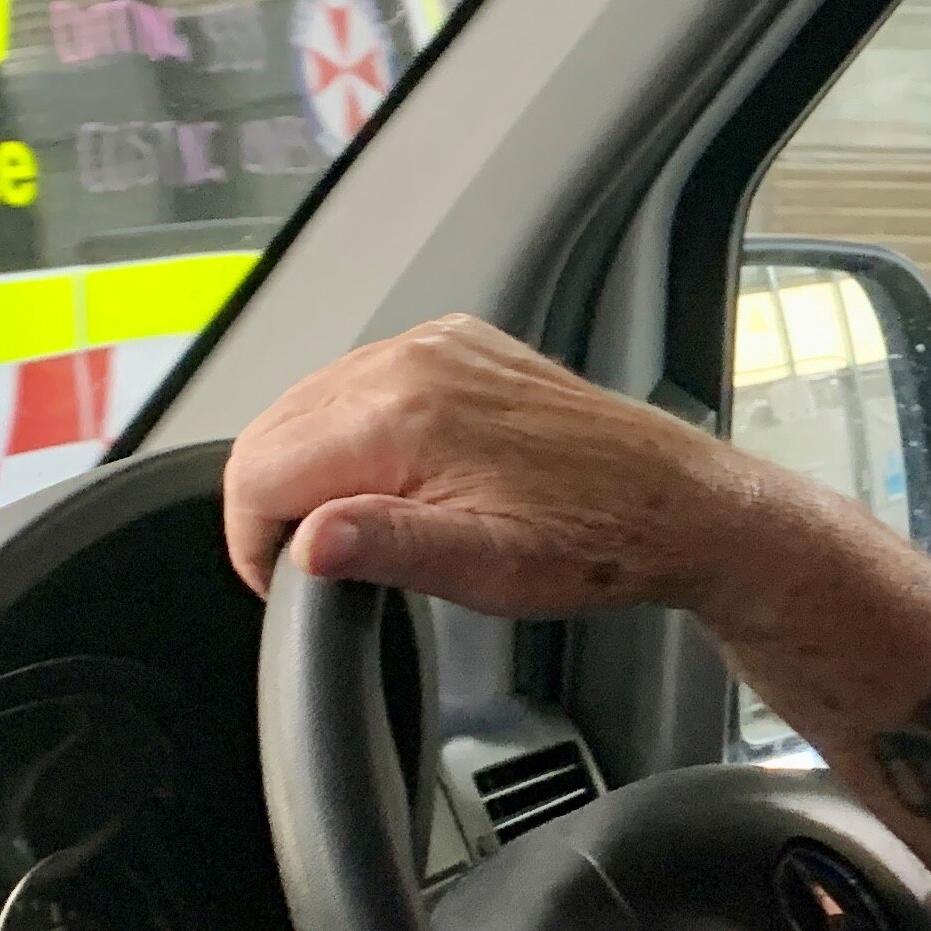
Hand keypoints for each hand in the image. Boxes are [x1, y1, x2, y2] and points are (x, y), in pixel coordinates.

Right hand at [223, 313, 756, 619]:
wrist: (677, 503)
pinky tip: (393, 477)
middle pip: (274, 430)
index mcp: (403, 414)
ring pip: (311, 403)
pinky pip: (363, 382)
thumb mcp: (486, 568)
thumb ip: (385, 549)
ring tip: (360, 525)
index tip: (283, 583)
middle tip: (320, 564)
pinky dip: (352, 431)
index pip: (259, 470)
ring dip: (311, 466)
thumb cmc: (597, 539)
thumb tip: (308, 542)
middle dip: (276, 503)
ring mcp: (437, 347)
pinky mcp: (459, 348)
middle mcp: (413, 362)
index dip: (254, 541)